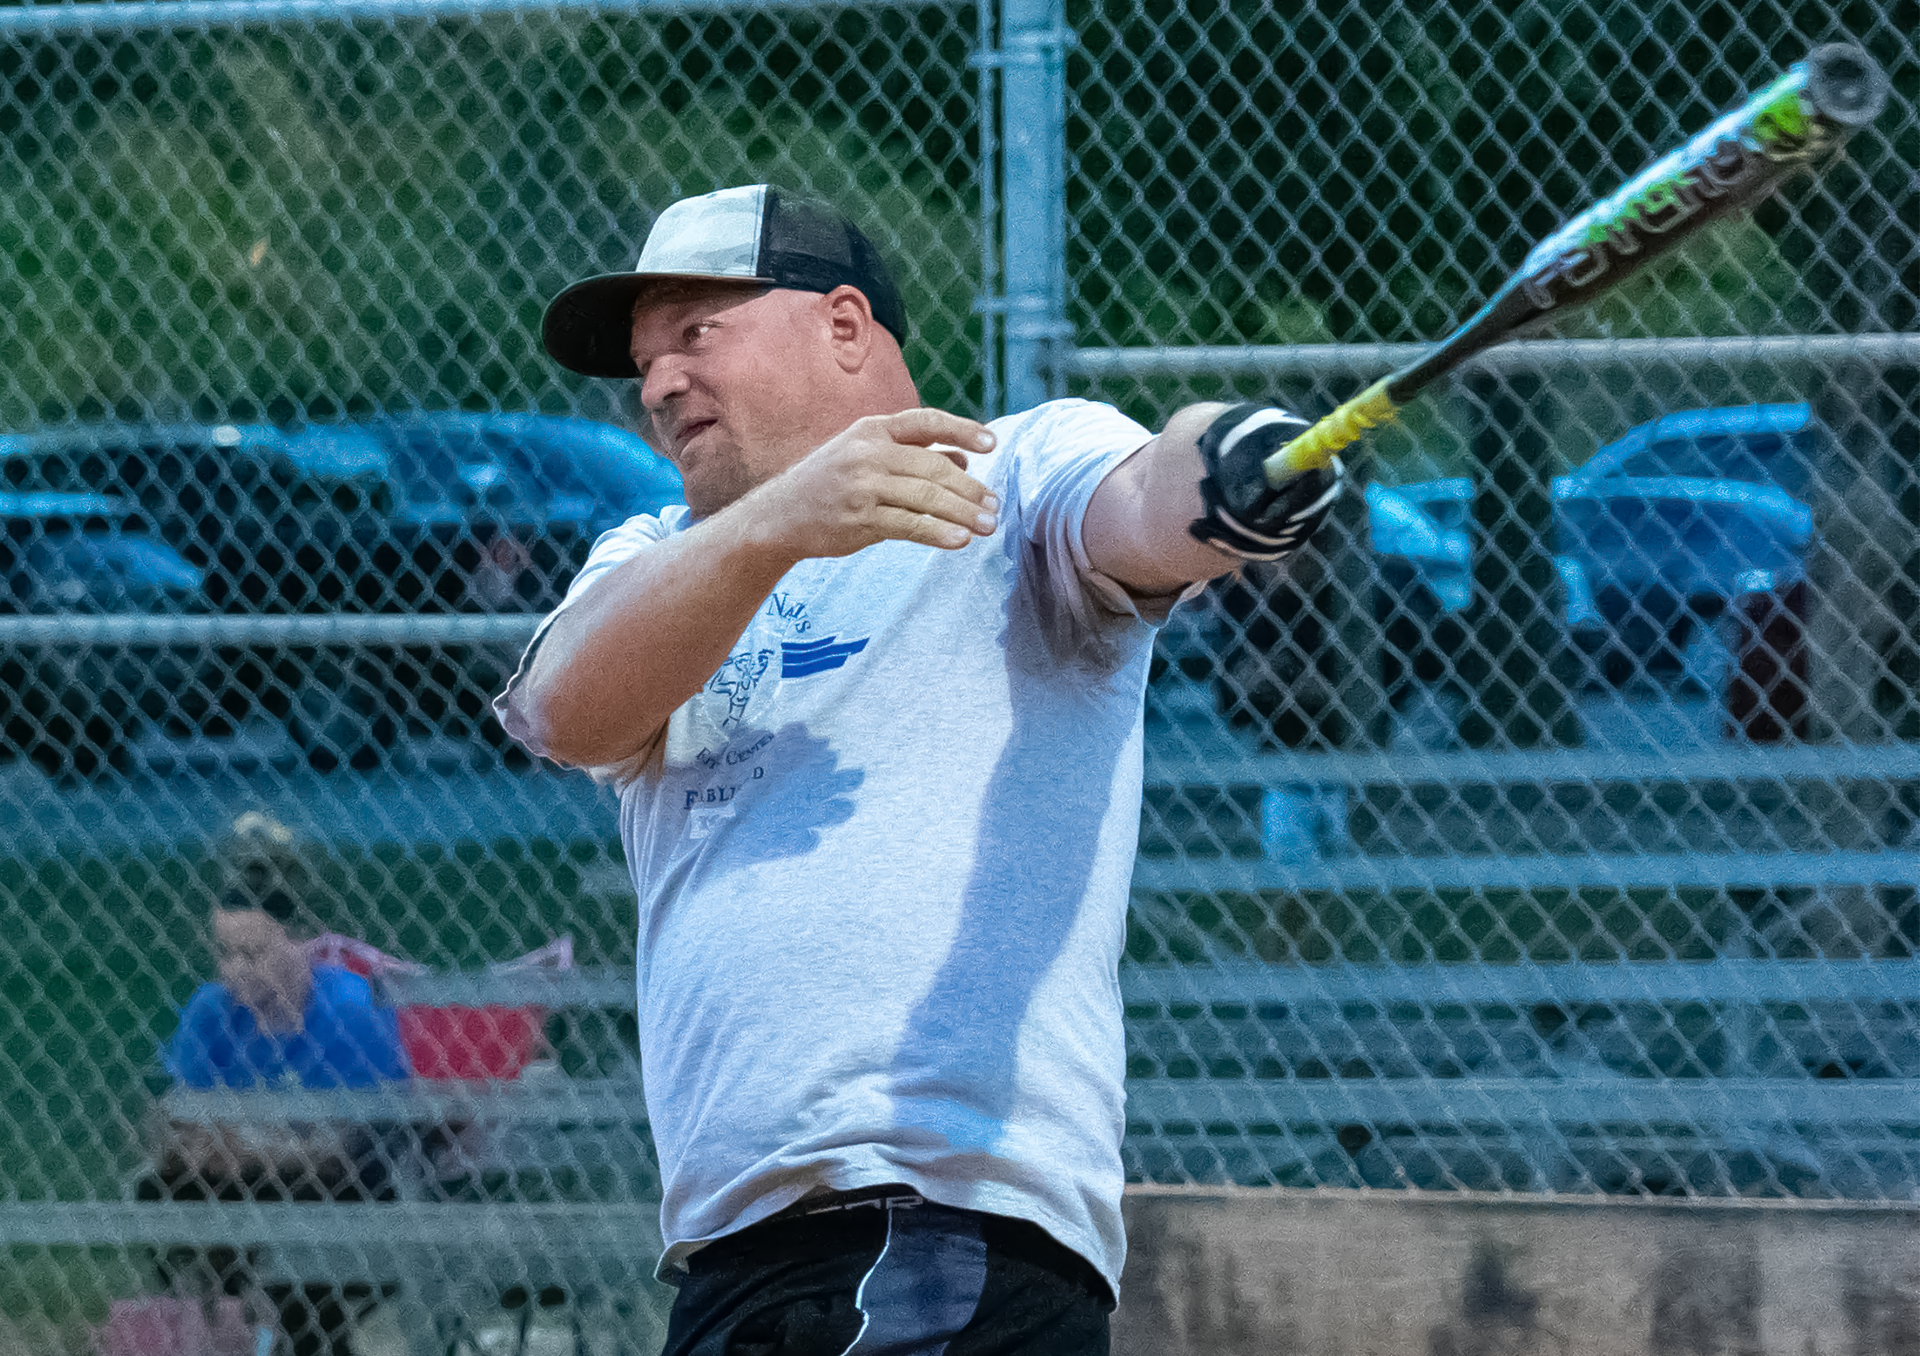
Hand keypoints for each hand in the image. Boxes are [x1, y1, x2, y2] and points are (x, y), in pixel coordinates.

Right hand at [742, 408, 999, 560]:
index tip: (992, 443)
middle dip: (970, 489)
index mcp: (872, 429)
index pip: (926, 421)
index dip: (962, 429)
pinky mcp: (859, 520)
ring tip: (987, 526)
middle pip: (933, 467)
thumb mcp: (866, 455)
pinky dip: (938, 533)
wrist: (780, 516)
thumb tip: (964, 458)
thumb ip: (914, 454)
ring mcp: (862, 486)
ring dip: (963, 513)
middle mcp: (868, 453)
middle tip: (994, 506)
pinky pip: (909, 525)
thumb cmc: (831, 483)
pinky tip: (959, 541)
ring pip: (926, 497)